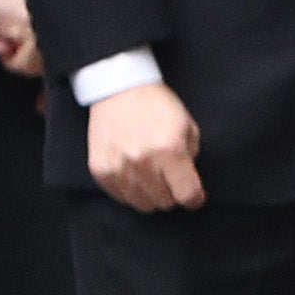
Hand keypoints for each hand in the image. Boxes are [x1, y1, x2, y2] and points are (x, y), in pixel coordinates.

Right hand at [85, 82, 204, 212]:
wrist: (118, 89)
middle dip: (172, 193)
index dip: (194, 198)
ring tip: (151, 174)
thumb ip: (191, 157)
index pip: (187, 195)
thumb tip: (188, 182)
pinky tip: (134, 173)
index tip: (194, 195)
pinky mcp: (100, 170)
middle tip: (169, 177)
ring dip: (151, 194)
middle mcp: (143, 163)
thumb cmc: (156, 106)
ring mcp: (118, 168)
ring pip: (143, 204)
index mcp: (169, 151)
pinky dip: (130, 190)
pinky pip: (121, 197)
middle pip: (165, 202)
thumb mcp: (187, 126)